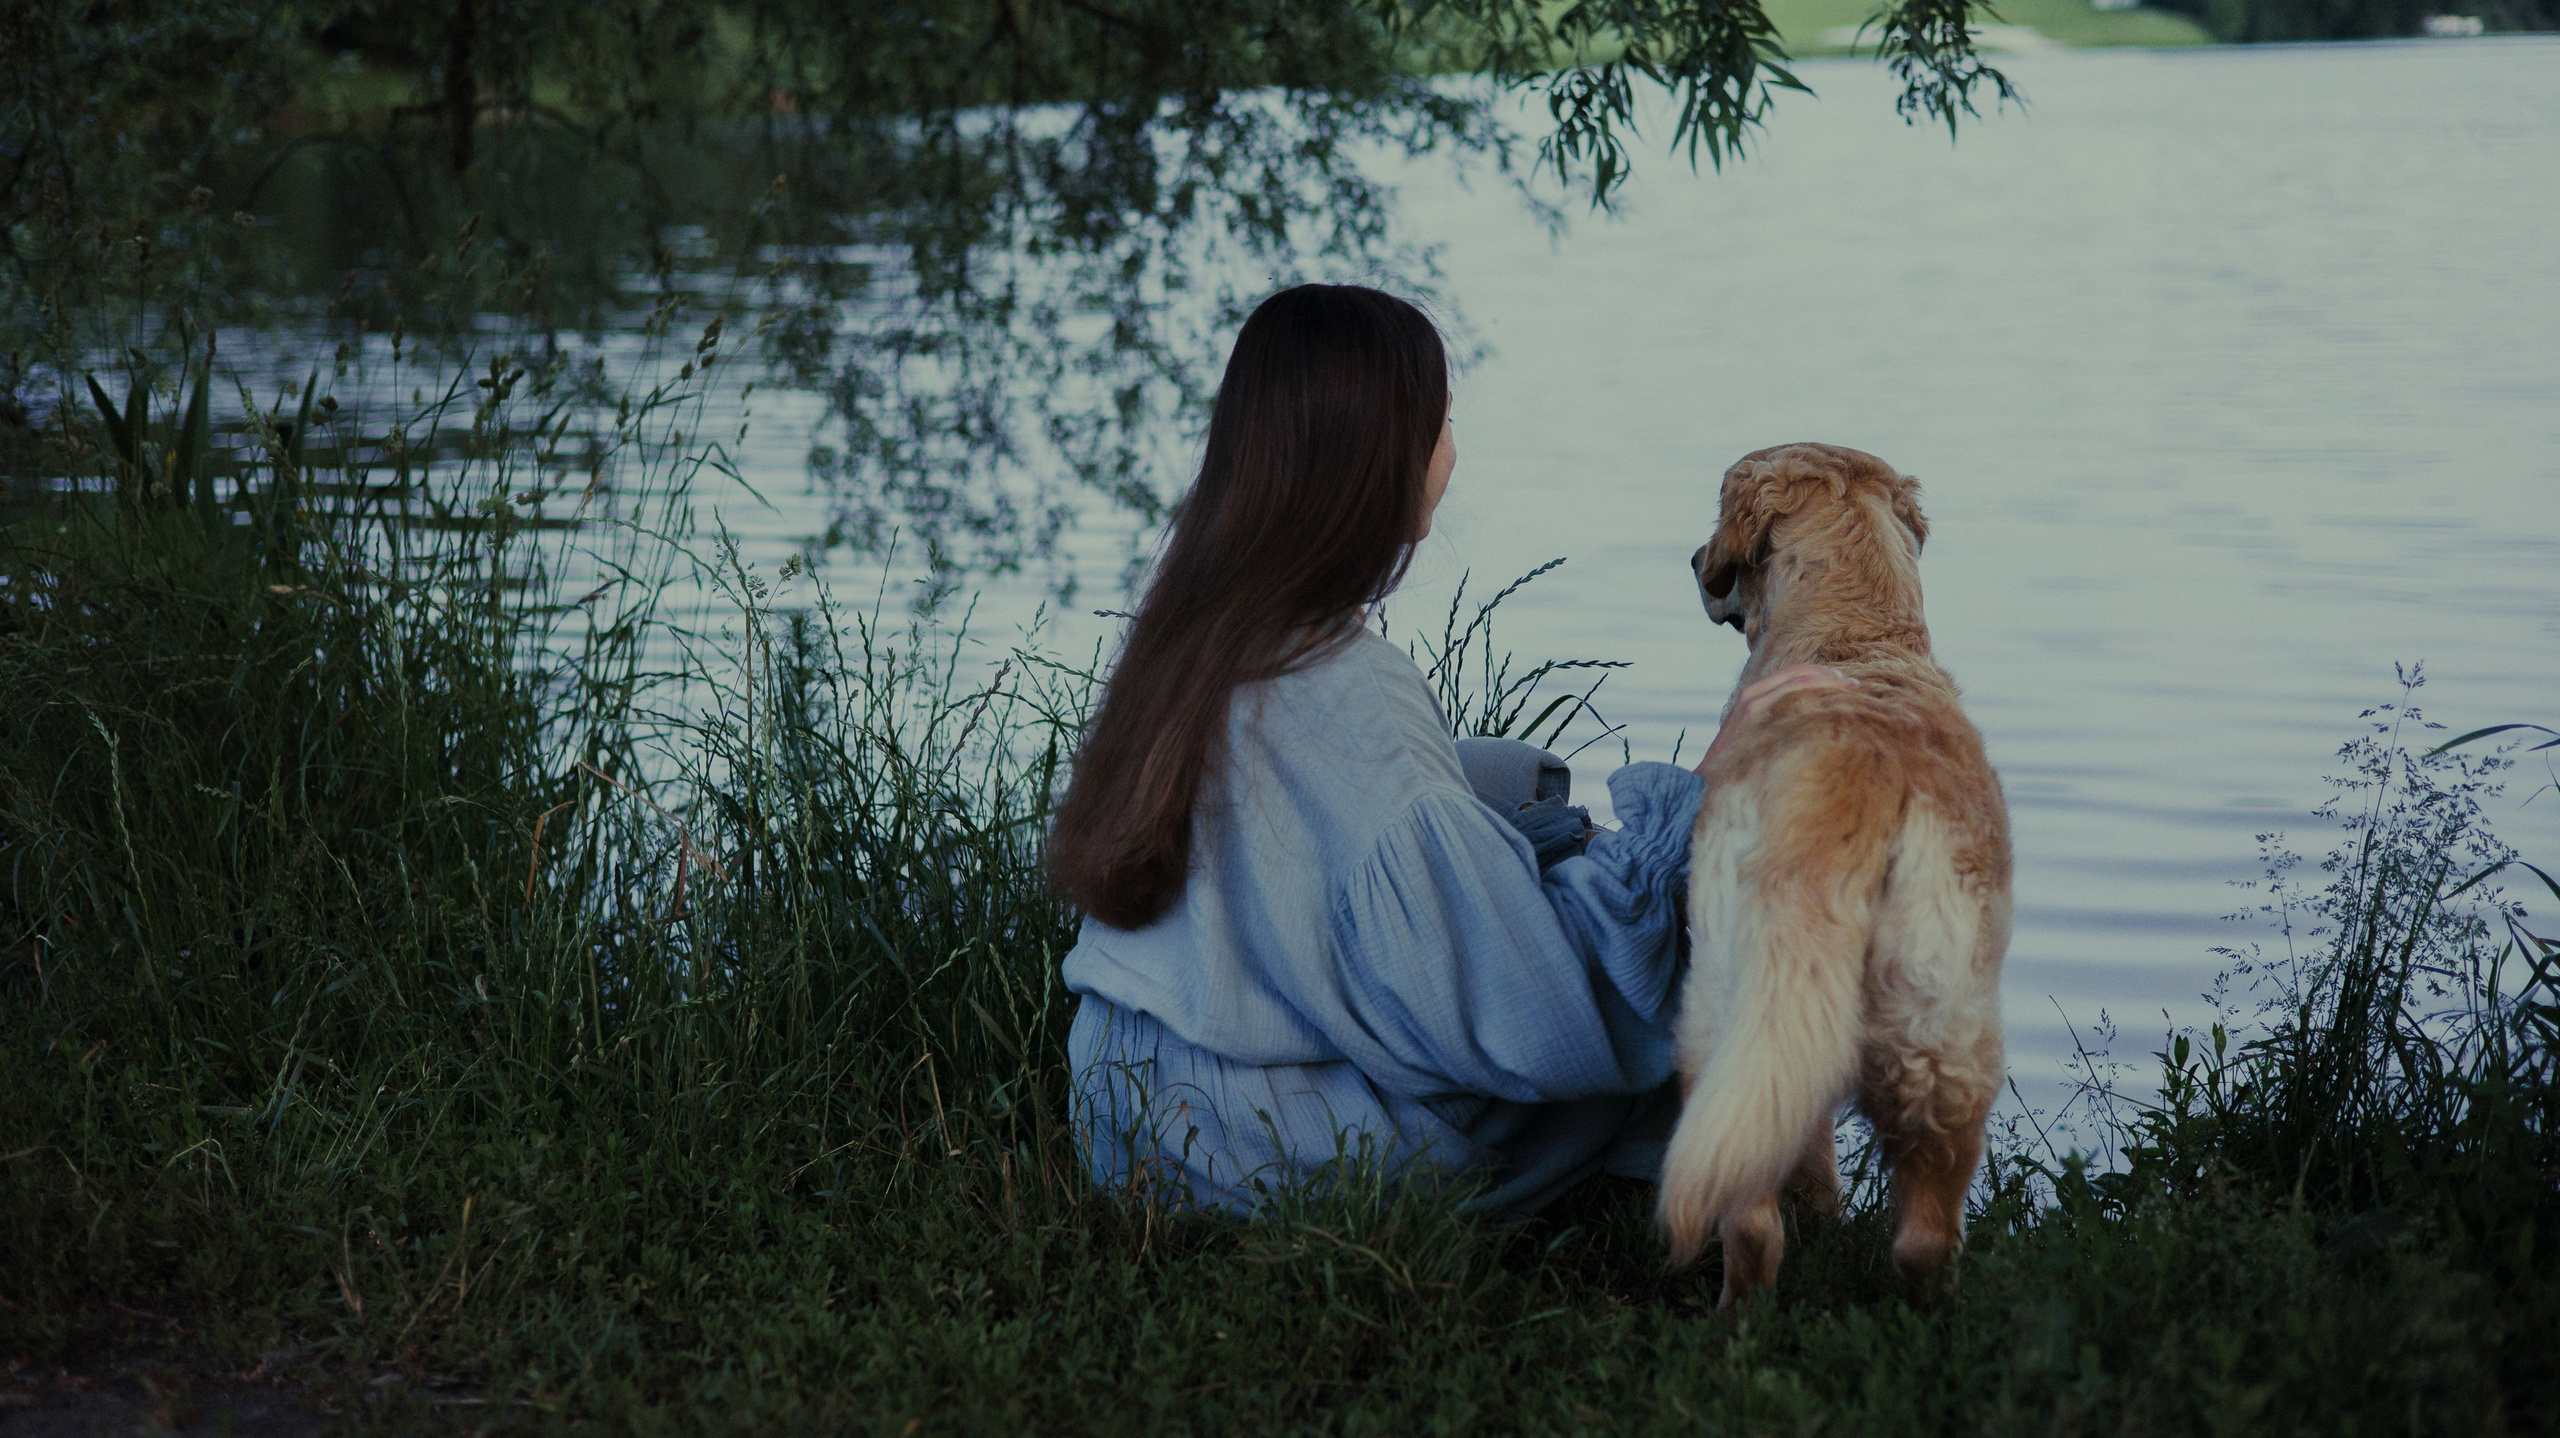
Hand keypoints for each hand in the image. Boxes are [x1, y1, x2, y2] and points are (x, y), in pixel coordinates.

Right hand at [1694, 665, 1856, 774]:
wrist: (1706, 786)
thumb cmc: (1732, 771)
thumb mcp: (1750, 742)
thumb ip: (1772, 728)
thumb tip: (1802, 731)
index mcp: (1750, 697)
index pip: (1791, 674)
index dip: (1819, 674)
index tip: (1842, 683)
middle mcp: (1752, 696)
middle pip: (1798, 673)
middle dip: (1829, 676)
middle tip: (1853, 685)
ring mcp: (1754, 705)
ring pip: (1799, 680)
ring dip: (1828, 682)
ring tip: (1850, 690)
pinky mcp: (1756, 717)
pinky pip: (1792, 696)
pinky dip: (1816, 693)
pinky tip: (1835, 705)